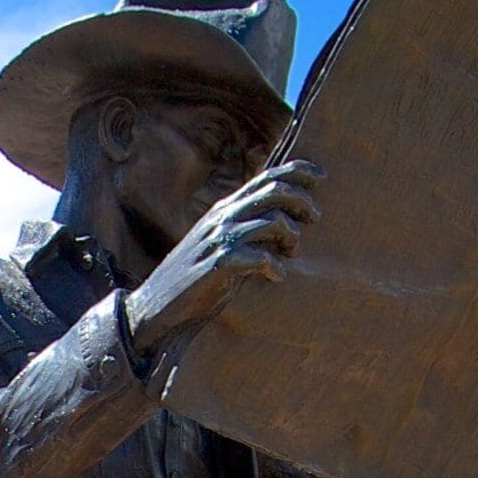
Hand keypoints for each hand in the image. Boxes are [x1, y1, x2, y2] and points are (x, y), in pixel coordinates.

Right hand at [123, 160, 322, 356]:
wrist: (156, 306)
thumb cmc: (196, 277)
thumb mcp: (220, 243)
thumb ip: (245, 228)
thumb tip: (285, 222)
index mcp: (225, 209)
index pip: (266, 176)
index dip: (297, 171)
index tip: (321, 176)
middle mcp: (223, 217)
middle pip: (274, 191)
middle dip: (302, 201)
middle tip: (313, 218)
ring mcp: (219, 240)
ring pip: (273, 221)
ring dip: (291, 237)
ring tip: (291, 254)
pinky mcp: (218, 266)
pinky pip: (260, 257)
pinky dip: (275, 266)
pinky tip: (276, 276)